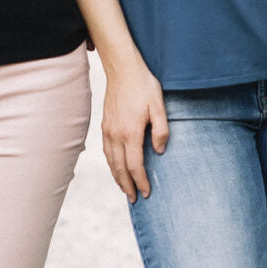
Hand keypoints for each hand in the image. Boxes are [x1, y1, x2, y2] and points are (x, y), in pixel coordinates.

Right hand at [101, 62, 168, 202]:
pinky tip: (115, 167)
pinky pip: (106, 150)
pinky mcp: (105, 124)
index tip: (147, 192)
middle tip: (134, 199)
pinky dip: (110, 164)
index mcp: (131, 132)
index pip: (135, 165)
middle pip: (119, 168)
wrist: (122, 69)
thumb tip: (159, 151)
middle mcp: (116, 134)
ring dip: (117, 177)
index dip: (141, 181)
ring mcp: (108, 129)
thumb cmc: (143, 86)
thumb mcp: (159, 106)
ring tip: (124, 189)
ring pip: (110, 161)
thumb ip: (161, 130)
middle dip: (127, 185)